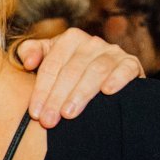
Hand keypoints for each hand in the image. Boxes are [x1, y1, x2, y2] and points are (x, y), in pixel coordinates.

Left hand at [19, 28, 142, 127]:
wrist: (106, 77)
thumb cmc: (69, 71)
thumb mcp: (49, 59)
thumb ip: (31, 53)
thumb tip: (28, 62)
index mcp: (69, 39)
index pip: (51, 66)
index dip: (41, 90)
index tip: (35, 113)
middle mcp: (91, 42)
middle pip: (71, 70)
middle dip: (57, 97)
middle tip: (49, 120)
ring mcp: (113, 52)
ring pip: (95, 70)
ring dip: (81, 93)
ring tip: (69, 114)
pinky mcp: (131, 64)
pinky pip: (125, 68)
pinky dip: (117, 78)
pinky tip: (107, 92)